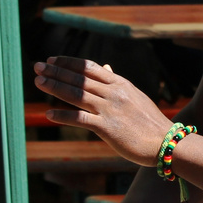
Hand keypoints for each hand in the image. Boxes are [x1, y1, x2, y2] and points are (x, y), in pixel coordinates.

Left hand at [33, 56, 172, 165]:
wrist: (165, 142)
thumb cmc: (150, 121)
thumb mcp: (135, 96)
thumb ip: (117, 82)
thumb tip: (106, 67)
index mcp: (120, 84)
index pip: (89, 67)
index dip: (68, 63)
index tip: (52, 60)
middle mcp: (113, 93)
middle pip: (79, 79)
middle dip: (56, 71)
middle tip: (37, 67)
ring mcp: (110, 109)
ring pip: (77, 94)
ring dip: (55, 87)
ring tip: (39, 82)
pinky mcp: (107, 127)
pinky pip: (81, 119)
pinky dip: (64, 116)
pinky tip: (49, 114)